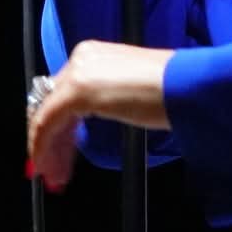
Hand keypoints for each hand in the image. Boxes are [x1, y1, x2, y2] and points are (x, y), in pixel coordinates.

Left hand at [25, 41, 175, 192]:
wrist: (188, 86)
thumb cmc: (174, 90)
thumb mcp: (133, 91)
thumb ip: (110, 97)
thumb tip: (101, 112)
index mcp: (94, 55)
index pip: (62, 92)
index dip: (58, 126)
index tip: (60, 153)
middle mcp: (81, 58)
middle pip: (51, 103)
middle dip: (51, 141)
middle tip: (53, 169)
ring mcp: (78, 73)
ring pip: (46, 115)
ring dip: (48, 148)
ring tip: (54, 176)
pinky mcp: (77, 91)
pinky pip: (47, 122)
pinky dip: (44, 146)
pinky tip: (51, 167)